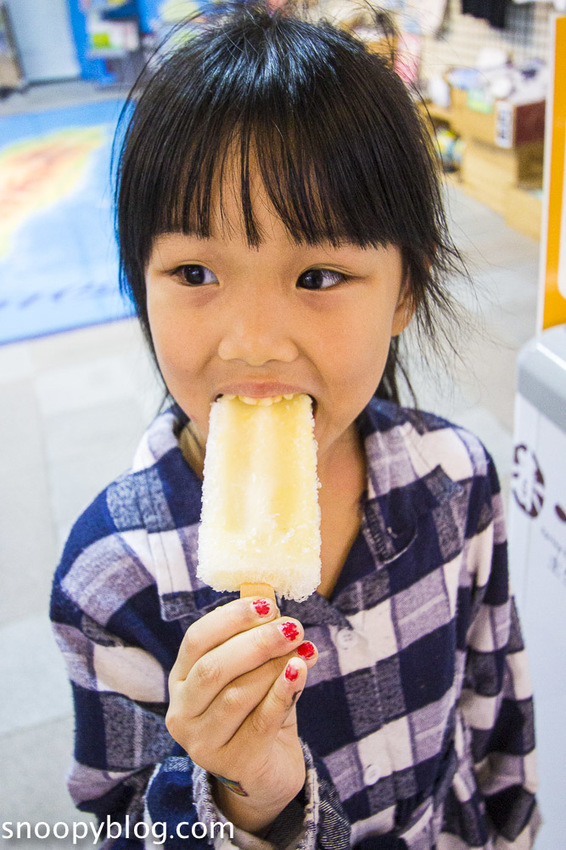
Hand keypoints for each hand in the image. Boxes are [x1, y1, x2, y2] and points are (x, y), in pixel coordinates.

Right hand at [166, 596, 317, 832]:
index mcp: (181, 680)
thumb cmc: (258, 712)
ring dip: (274, 666)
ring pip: (236, 695)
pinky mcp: (233, 764)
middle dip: (257, 642)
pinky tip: (300, 672)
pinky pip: (260, 721)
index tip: (268, 604)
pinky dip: (282, 692)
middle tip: (292, 626)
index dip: (231, 618)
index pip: (197, 639)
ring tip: (303, 648)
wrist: (269, 772)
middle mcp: (183, 712)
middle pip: (213, 668)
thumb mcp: (255, 675)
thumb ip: (262, 649)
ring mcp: (203, 743)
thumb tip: (283, 619)